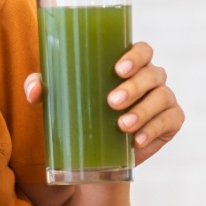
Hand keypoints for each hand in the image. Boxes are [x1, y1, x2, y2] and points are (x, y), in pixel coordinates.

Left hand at [24, 40, 183, 165]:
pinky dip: (154, 129)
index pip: (142, 49)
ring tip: (122, 125)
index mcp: (130, 65)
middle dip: (133, 87)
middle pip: (152, 73)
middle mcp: (151, 78)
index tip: (118, 69)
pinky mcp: (171, 122)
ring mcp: (164, 99)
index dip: (135, 55)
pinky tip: (137, 140)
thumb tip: (34, 89)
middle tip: (111, 102)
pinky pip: (171, 120)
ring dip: (143, 110)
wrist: (96, 156)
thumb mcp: (60, 100)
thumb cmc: (81, 114)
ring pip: (162, 97)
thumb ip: (43, 87)